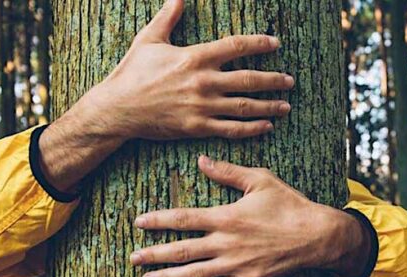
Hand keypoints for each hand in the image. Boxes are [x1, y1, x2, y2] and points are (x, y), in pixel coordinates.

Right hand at [77, 0, 294, 140]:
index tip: (275, 43)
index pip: (236, 46)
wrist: (117, 108)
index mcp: (194, 57)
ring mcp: (201, 106)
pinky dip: (251, 128)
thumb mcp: (148, 40)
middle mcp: (203, 82)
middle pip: (248, 79)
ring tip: (285, 105)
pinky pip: (230, 129)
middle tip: (290, 80)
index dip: (259, 43)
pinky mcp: (196, 127)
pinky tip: (266, 126)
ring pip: (244, 106)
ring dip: (268, 105)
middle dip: (273, 79)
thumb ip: (168, 18)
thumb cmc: (132, 73)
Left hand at [131, 156, 370, 276]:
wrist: (316, 235)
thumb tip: (201, 160)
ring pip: (194, 275)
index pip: (183, 218)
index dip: (158, 220)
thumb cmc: (289, 204)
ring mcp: (234, 265)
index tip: (138, 223)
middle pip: (182, 250)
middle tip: (132, 258)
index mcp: (226, 216)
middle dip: (154, 254)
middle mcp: (225, 243)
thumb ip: (228, 172)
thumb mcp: (259, 180)